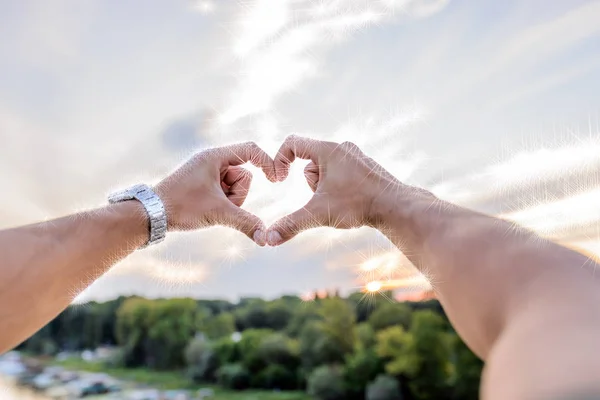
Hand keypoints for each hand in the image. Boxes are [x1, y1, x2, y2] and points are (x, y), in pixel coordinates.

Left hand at [155, 142, 275, 244]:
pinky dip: (222, 203)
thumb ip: (245, 223)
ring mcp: (206, 172)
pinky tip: (206, 209)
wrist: (151, 215)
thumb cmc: (181, 207)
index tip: (276, 179)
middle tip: (219, 204)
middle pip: (244, 175)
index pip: (250, 150)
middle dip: (237, 194)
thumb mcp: (218, 213)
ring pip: (235, 186)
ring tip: (210, 207)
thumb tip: (266, 238)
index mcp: (214, 156)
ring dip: (229, 200)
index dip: (267, 162)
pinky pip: (225, 192)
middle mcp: (211, 160)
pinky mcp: (203, 183)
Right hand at [266, 135, 404, 245]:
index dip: (280, 160)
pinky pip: (341, 174)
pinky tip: (351, 201)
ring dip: (325, 186)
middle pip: (310, 161)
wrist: (396, 208)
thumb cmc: (359, 205)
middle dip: (311, 183)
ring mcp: (356, 157)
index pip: (293, 143)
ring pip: (326, 170)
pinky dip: (339, 187)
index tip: (280, 180)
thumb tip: (268, 239)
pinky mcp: (366, 168)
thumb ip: (291, 224)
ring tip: (341, 201)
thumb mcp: (319, 214)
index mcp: (329, 151)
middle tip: (325, 198)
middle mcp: (343, 149)